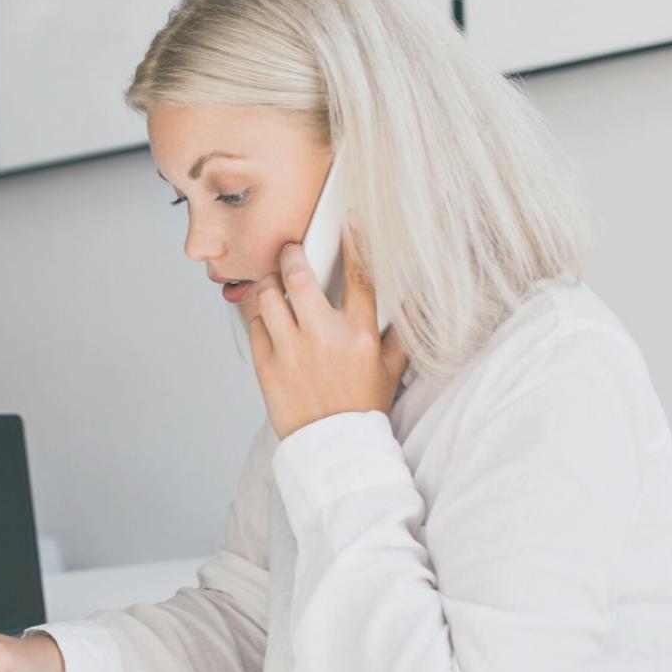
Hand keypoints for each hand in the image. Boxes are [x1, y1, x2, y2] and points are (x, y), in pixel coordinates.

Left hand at [243, 224, 409, 440]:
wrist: (335, 449)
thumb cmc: (362, 407)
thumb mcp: (391, 370)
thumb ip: (404, 333)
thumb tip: (418, 302)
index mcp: (360, 336)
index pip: (359, 277)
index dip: (354, 244)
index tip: (347, 223)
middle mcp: (324, 338)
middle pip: (300, 277)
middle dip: (292, 255)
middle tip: (290, 250)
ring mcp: (291, 351)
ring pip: (269, 296)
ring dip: (269, 281)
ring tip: (273, 280)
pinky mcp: (266, 366)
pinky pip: (253, 324)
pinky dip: (255, 311)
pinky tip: (261, 309)